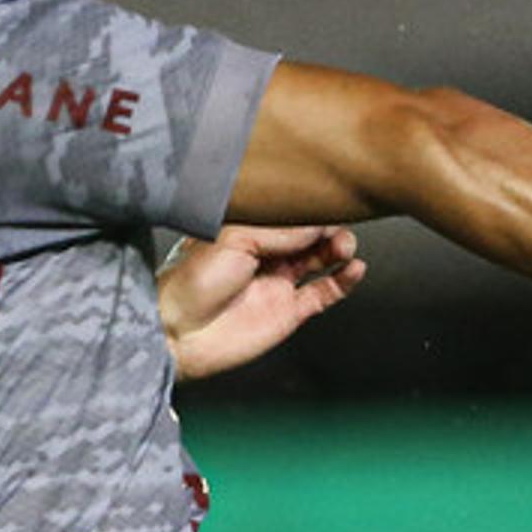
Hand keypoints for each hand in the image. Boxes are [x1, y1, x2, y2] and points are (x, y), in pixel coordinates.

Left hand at [159, 224, 367, 380]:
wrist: (176, 333)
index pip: (291, 211)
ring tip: (343, 247)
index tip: (328, 198)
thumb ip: (279, 230)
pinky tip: (355, 269)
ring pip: (322, 259)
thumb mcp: (233, 238)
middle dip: (329, 226)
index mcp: (247, 230)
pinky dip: (344, 280)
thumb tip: (318, 224)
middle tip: (336, 227)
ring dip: (339, 249)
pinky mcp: (288, 312)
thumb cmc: (189, 281)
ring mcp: (278, 283)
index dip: (311, 206)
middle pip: (311, 233)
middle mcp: (265, 254)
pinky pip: (325, 292)